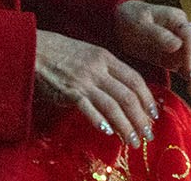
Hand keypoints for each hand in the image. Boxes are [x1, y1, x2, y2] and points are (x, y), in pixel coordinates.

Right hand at [35, 29, 159, 146]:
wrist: (36, 49)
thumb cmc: (63, 53)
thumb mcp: (91, 54)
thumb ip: (107, 70)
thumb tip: (125, 91)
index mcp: (107, 58)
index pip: (135, 80)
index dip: (147, 98)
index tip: (154, 114)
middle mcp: (99, 69)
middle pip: (127, 96)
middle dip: (140, 118)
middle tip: (148, 135)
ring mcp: (84, 81)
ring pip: (112, 106)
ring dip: (125, 126)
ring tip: (132, 140)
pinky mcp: (69, 92)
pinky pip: (88, 109)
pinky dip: (100, 121)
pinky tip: (108, 132)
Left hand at [113, 0, 190, 105]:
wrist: (122, 21)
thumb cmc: (131, 19)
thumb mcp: (140, 24)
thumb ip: (158, 34)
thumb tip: (177, 45)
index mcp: (176, 20)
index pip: (189, 36)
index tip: (189, 71)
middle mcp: (184, 33)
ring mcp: (182, 47)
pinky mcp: (177, 59)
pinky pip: (190, 72)